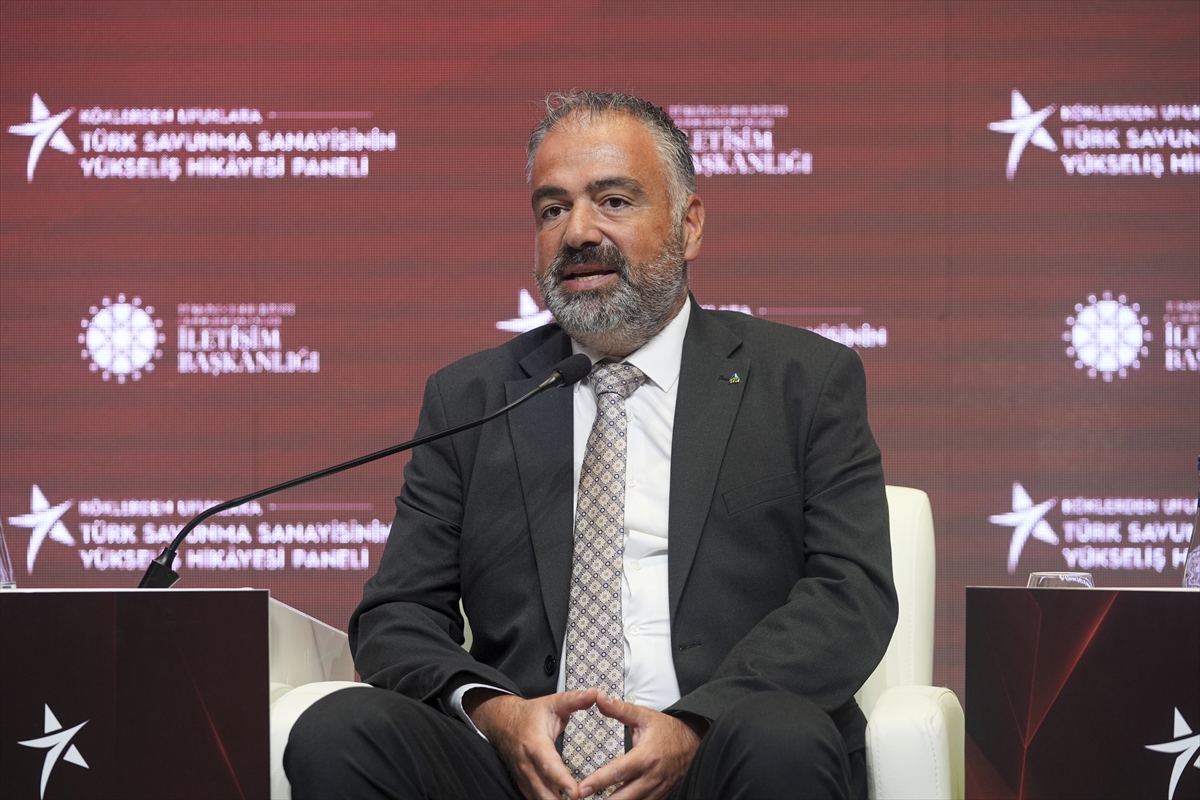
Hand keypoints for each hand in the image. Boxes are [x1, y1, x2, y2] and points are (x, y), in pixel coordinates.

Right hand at [465, 687, 598, 799]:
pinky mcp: (523, 782)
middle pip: (542, 789)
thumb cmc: (530, 715)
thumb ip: (574, 700)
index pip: (549, 765)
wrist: (502, 722)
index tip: (576, 792)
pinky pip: (533, 798)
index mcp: (536, 743)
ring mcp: (523, 775)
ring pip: (536, 797)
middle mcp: (527, 763)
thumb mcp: (553, 703)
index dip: (562, 780)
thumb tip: (594, 694)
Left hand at [577, 693, 706, 799]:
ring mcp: (656, 789)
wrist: (694, 742)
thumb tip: (600, 699)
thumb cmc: (668, 730)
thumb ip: (620, 709)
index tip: (582, 788)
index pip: (618, 772)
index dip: (598, 782)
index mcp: (645, 756)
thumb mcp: (644, 716)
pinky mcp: (660, 795)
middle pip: (624, 797)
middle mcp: (651, 776)